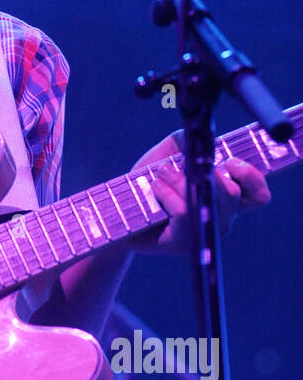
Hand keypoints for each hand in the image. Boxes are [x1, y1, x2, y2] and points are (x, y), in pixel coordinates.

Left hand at [127, 133, 270, 254]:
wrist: (120, 208)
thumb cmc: (150, 179)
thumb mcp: (171, 152)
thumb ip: (189, 141)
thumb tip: (199, 136)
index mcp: (227, 199)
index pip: (258, 195)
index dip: (251, 177)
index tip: (230, 161)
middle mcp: (220, 219)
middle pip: (232, 195)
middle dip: (205, 171)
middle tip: (179, 164)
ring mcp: (202, 234)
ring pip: (208, 201)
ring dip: (181, 179)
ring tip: (161, 173)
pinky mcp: (179, 243)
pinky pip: (183, 212)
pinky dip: (167, 192)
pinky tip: (155, 186)